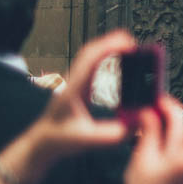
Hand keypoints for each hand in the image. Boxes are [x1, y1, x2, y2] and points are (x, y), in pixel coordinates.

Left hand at [31, 30, 136, 164]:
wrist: (44, 141)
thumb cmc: (61, 139)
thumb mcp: (89, 140)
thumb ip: (114, 134)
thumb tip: (138, 122)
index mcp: (74, 90)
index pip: (90, 60)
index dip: (110, 47)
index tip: (129, 45)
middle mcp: (73, 81)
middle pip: (90, 51)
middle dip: (111, 41)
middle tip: (133, 41)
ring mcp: (75, 81)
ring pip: (90, 54)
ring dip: (108, 46)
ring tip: (129, 46)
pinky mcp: (79, 85)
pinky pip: (92, 63)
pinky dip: (105, 54)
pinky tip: (117, 57)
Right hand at [122, 96, 182, 183]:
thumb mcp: (142, 158)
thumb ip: (149, 132)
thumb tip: (150, 112)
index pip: (179, 121)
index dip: (168, 106)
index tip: (157, 98)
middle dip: (170, 115)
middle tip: (153, 107)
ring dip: (171, 126)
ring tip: (152, 120)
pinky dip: (172, 139)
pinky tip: (158, 138)